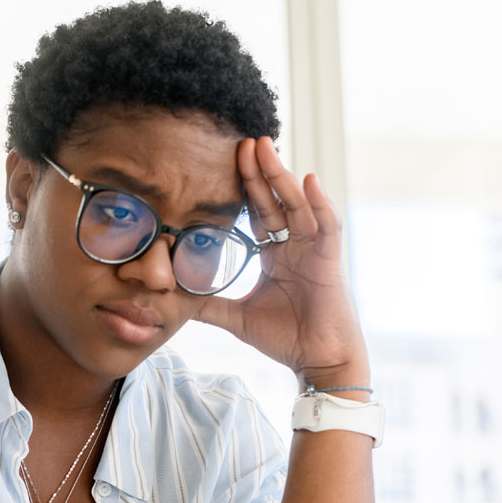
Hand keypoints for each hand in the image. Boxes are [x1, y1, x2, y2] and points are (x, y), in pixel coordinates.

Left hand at [194, 137, 368, 387]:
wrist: (318, 361)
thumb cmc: (285, 338)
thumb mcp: (236, 317)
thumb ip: (208, 306)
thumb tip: (171, 300)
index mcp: (274, 255)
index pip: (257, 213)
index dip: (243, 189)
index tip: (225, 162)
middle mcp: (294, 246)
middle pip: (275, 201)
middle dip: (259, 171)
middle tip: (243, 141)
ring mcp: (313, 250)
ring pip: (297, 205)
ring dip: (282, 176)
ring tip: (266, 148)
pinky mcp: (330, 261)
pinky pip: (327, 226)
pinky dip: (320, 204)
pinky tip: (309, 181)